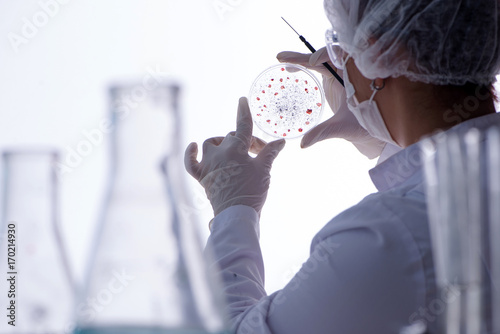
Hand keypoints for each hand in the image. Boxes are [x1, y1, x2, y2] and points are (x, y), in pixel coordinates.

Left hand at [184, 97, 285, 215]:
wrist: (236, 215)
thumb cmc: (252, 192)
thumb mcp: (264, 170)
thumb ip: (270, 152)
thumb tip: (281, 141)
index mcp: (236, 149)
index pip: (242, 125)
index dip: (243, 111)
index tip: (242, 99)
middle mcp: (219, 153)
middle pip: (232, 137)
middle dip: (246, 141)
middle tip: (258, 153)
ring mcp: (208, 165)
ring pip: (211, 144)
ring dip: (221, 143)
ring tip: (234, 151)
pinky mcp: (202, 177)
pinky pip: (191, 162)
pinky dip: (191, 153)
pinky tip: (193, 146)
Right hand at [277, 48, 385, 158]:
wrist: (369, 131)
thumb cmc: (364, 128)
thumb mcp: (343, 128)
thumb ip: (323, 133)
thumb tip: (303, 143)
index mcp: (356, 76)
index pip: (341, 56)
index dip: (325, 55)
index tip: (313, 62)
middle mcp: (348, 71)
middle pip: (325, 56)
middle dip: (304, 56)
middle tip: (282, 58)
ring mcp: (340, 75)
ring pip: (320, 60)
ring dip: (301, 59)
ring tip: (282, 59)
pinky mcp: (334, 80)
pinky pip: (318, 68)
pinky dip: (304, 66)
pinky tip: (290, 68)